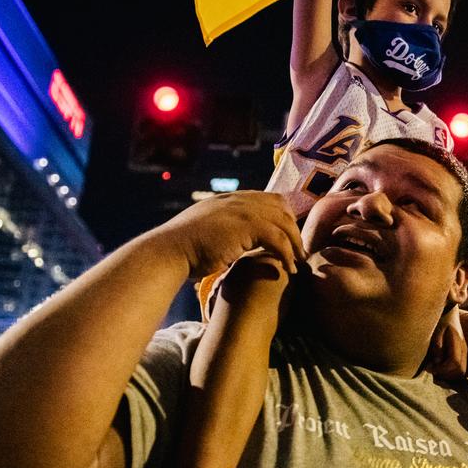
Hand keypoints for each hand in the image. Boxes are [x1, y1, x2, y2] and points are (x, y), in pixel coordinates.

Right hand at [148, 191, 303, 279]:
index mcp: (229, 199)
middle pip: (281, 206)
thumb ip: (223, 229)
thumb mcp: (205, 231)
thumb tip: (232, 243)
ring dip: (294, 244)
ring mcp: (243, 210)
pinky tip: (288, 269)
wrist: (168, 252)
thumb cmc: (182, 249)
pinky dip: (286, 254)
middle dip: (293, 228)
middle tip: (298, 250)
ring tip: (298, 263)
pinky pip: (278, 238)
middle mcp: (238, 200)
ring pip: (283, 223)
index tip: (288, 236)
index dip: (281, 216)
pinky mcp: (247, 226)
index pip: (267, 199)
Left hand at [428, 307, 467, 378]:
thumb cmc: (437, 320)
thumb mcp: (433, 330)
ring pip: (461, 373)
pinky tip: (439, 368)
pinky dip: (450, 374)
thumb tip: (437, 362)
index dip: (440, 369)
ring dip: (448, 376)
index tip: (428, 366)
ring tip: (435, 369)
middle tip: (431, 369)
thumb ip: (436, 345)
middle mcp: (463, 347)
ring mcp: (464, 351)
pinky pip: (460, 370)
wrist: (445, 311)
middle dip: (444, 375)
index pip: (454, 363)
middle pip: (459, 371)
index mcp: (457, 340)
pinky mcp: (462, 354)